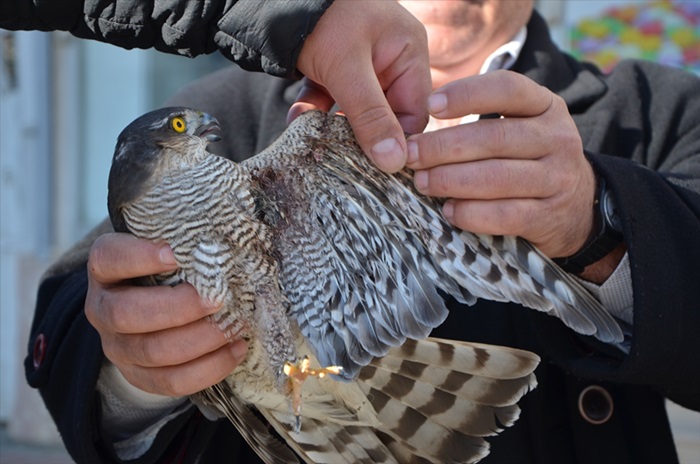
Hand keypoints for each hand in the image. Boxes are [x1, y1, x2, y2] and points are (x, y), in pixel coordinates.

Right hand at [85, 233, 246, 396]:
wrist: (154, 306)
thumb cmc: (170, 269)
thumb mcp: (170, 248)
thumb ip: (188, 242)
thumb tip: (231, 239)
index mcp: (105, 269)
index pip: (109, 259)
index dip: (139, 257)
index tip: (175, 253)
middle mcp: (103, 309)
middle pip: (127, 314)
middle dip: (179, 308)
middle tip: (218, 298)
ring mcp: (117, 347)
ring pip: (153, 352)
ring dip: (201, 339)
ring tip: (235, 325)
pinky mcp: (139, 376)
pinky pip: (172, 381)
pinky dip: (210, 368)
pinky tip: (236, 349)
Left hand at [290, 0, 430, 172]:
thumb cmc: (323, 16)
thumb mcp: (347, 68)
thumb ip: (370, 116)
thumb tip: (394, 163)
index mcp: (408, 53)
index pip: (414, 112)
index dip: (398, 142)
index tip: (377, 166)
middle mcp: (390, 59)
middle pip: (384, 115)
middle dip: (359, 136)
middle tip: (341, 158)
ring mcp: (362, 63)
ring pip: (354, 110)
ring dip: (332, 126)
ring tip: (314, 140)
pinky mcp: (334, 65)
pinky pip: (330, 97)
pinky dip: (314, 108)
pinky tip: (296, 119)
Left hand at [406, 70, 595, 258]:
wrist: (578, 209)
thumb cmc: (529, 161)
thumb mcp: (520, 128)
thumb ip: (481, 122)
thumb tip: (416, 130)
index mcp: (546, 106)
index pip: (507, 89)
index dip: (466, 94)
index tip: (430, 105)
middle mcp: (557, 138)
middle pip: (494, 137)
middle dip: (444, 146)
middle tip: (411, 154)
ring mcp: (557, 178)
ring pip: (497, 177)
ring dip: (451, 180)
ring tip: (422, 182)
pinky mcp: (549, 216)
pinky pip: (505, 215)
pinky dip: (471, 214)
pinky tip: (448, 211)